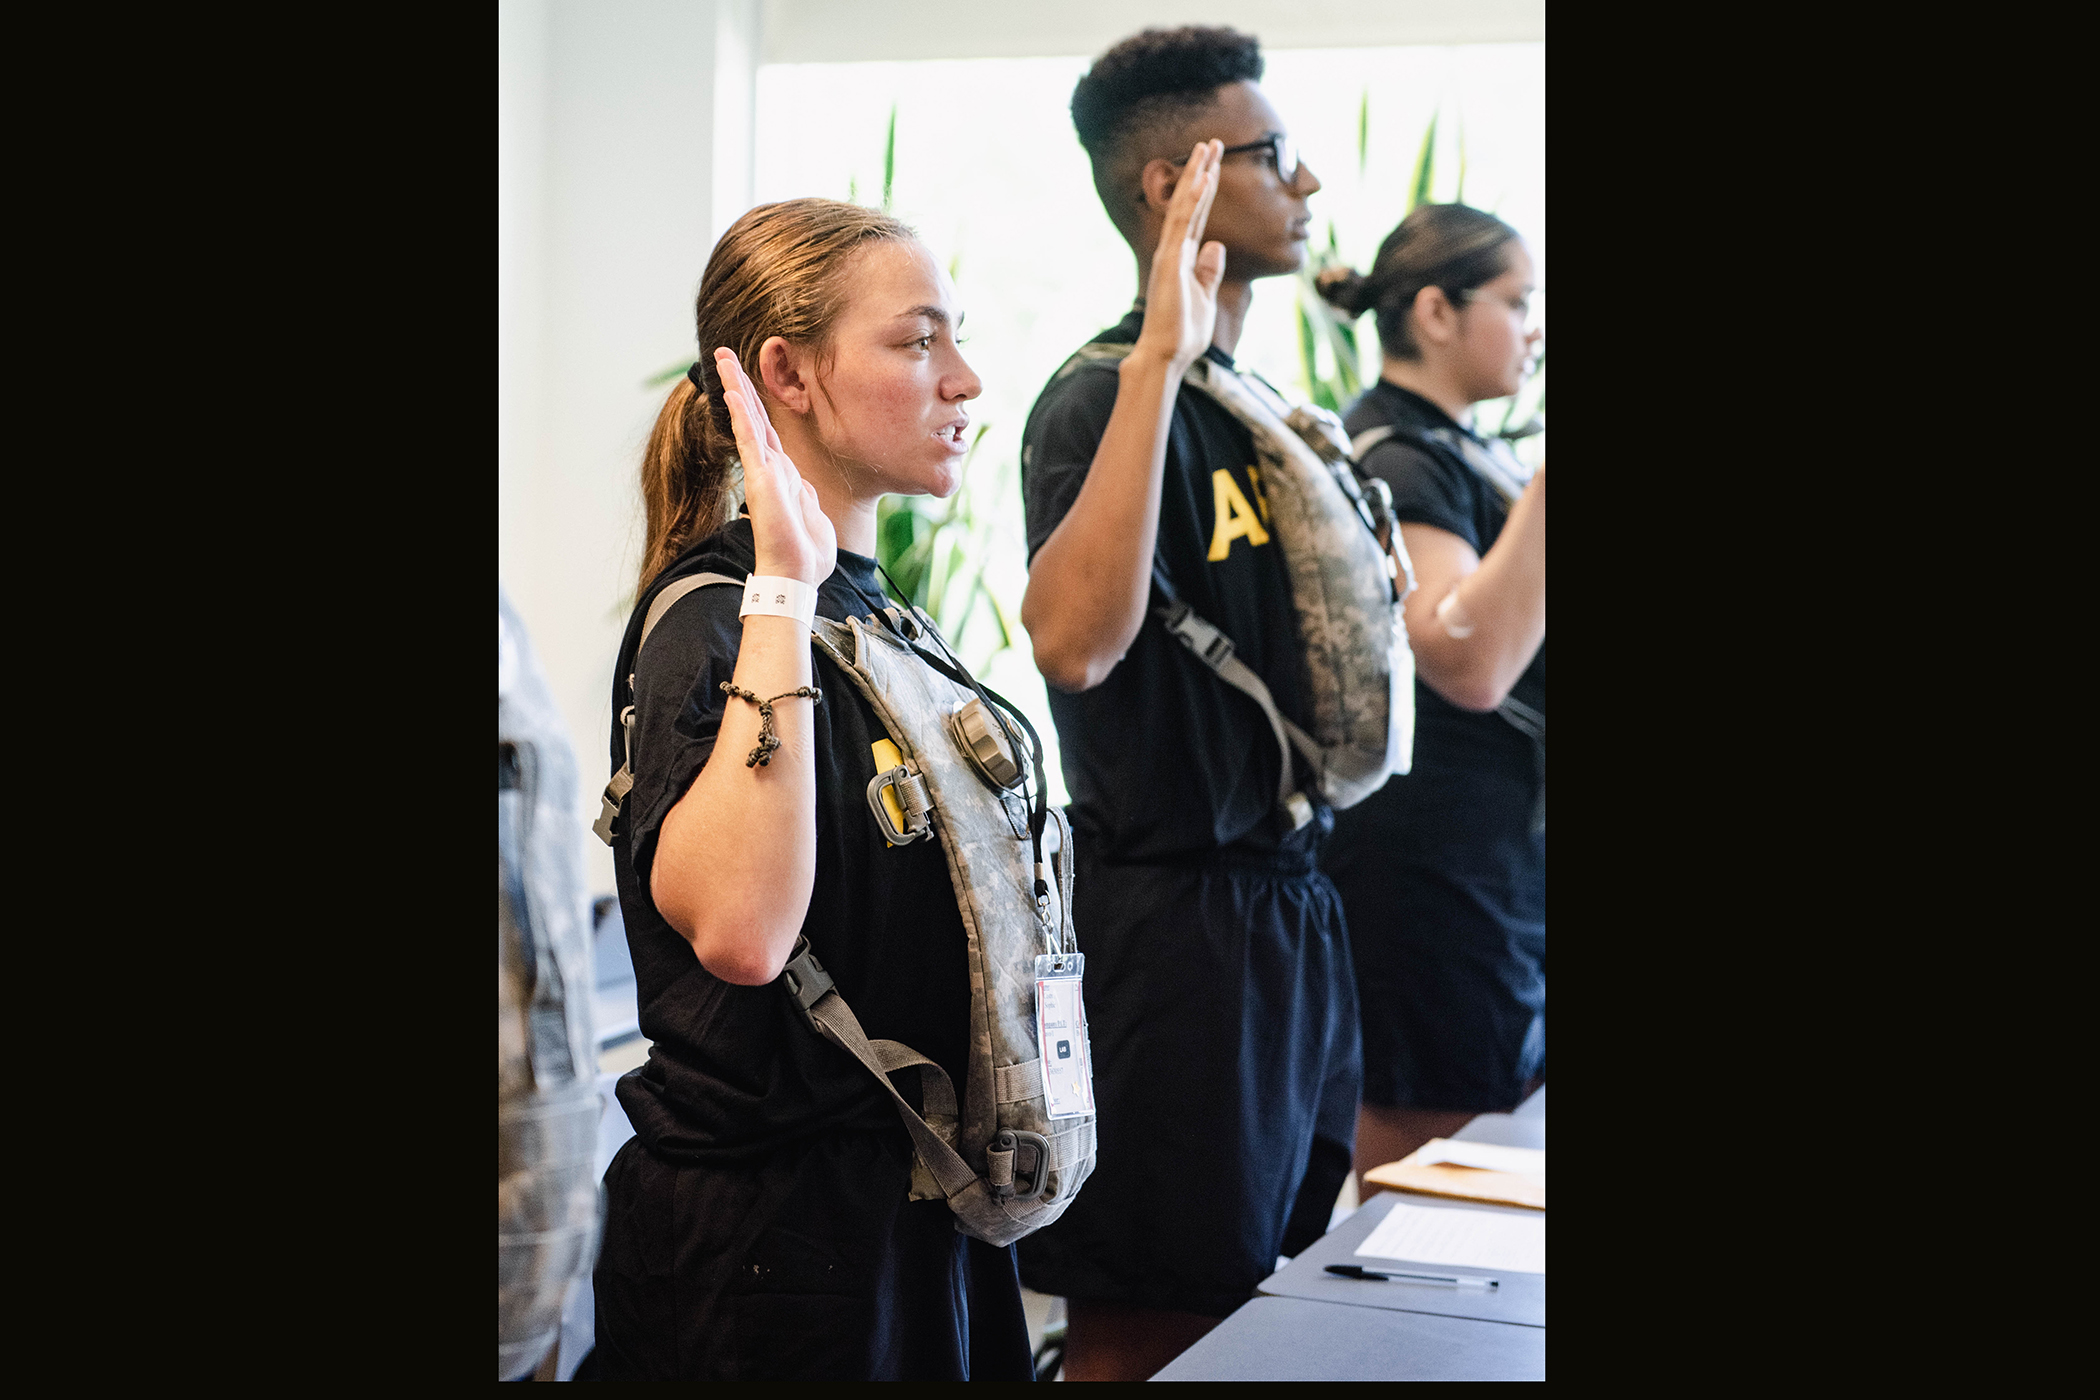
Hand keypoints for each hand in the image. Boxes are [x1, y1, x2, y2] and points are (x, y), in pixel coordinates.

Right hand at [714, 347, 836, 586]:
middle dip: (739, 385)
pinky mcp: (761, 478)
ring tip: (722, 359)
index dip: (756, 407)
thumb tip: (806, 489)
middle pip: (753, 418)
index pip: (767, 433)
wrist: (797, 575)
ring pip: (748, 420)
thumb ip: (807, 499)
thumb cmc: (806, 556)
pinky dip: (742, 414)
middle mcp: (770, 469)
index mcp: (784, 477)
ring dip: (736, 388)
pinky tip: (733, 391)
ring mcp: (763, 472)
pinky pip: (750, 439)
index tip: (744, 383)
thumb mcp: (815, 520)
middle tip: (723, 356)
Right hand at [1133, 139, 1226, 370]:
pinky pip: (1182, 224)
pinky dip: (1192, 201)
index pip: (1197, 215)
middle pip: (1189, 203)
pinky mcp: (1169, 261)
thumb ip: (1209, 270)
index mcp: (1183, 258)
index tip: (1215, 164)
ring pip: (1184, 206)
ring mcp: (1170, 254)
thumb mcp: (1205, 296)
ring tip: (1208, 147)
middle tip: (1212, 142)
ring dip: (1197, 175)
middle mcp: (1174, 250)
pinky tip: (1202, 179)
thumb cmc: (1183, 333)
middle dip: (1202, 171)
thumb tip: (1216, 245)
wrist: (1165, 355)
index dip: (1206, 188)